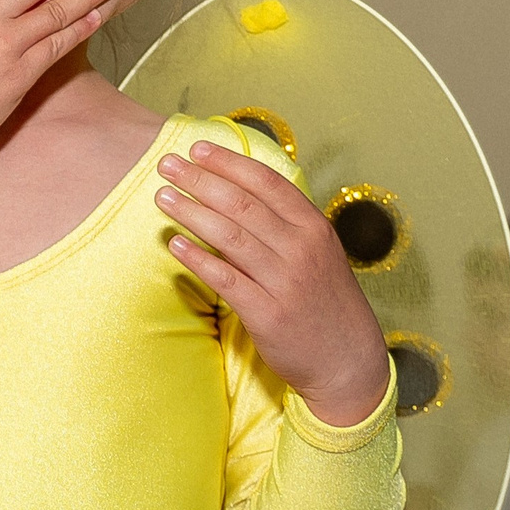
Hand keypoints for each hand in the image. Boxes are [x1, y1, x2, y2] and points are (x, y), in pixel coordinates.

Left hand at [156, 141, 390, 425]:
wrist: (347, 361)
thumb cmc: (325, 302)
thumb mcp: (320, 254)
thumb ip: (288, 224)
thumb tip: (242, 190)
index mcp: (314, 227)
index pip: (267, 182)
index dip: (229, 162)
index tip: (198, 148)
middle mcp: (301, 249)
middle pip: (242, 203)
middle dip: (200, 179)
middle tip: (167, 164)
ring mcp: (284, 281)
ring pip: (230, 236)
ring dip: (191, 212)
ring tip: (162, 196)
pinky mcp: (267, 313)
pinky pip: (225, 279)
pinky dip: (197, 259)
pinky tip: (175, 244)